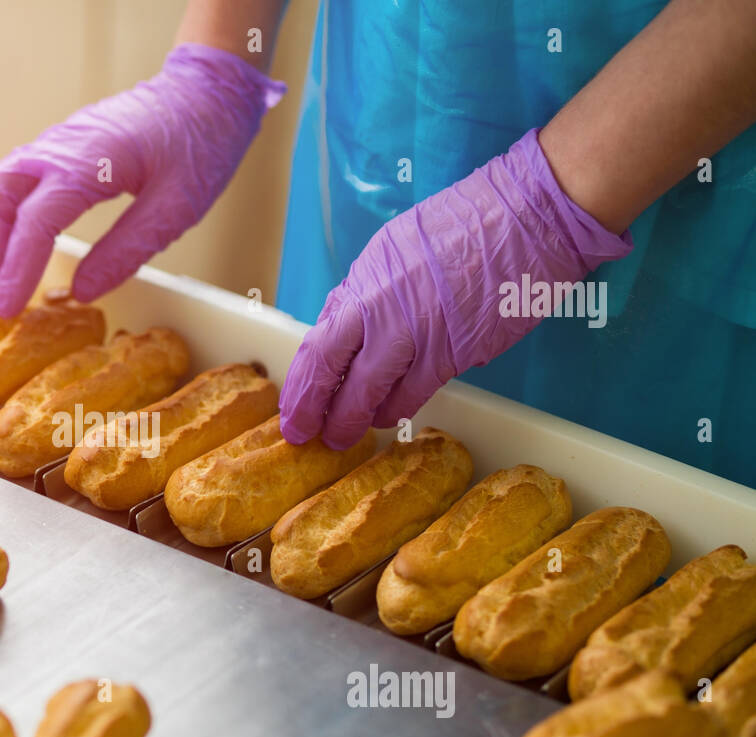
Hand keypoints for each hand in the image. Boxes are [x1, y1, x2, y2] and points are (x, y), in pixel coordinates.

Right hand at [0, 43, 284, 317]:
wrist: (206, 92)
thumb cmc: (200, 143)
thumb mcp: (176, 209)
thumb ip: (127, 251)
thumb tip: (83, 291)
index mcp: (90, 160)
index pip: (36, 220)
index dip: (17, 268)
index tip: (9, 307)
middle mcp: (62, 146)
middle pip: (0, 196)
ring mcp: (60, 141)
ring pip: (3, 184)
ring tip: (1, 278)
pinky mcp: (65, 146)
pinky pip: (21, 179)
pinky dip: (11, 215)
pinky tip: (20, 244)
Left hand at [278, 129, 632, 449]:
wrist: (530, 214)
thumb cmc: (472, 221)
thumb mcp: (400, 246)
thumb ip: (372, 290)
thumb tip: (351, 326)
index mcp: (366, 278)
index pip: (318, 340)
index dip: (301, 380)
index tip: (292, 404)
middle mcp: (380, 306)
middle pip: (330, 370)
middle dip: (313, 409)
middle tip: (302, 433)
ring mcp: (415, 331)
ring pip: (368, 391)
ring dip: (352, 418)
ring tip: (344, 435)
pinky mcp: (452, 351)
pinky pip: (412, 393)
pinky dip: (394, 410)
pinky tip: (385, 418)